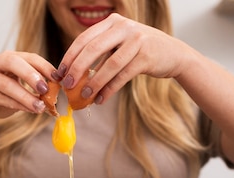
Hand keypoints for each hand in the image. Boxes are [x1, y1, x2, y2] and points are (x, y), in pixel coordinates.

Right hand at [0, 51, 56, 130]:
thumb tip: (54, 95)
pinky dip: (16, 104)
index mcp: (5, 58)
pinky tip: (28, 110)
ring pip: (7, 83)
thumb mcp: (18, 94)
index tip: (58, 78)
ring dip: (26, 96)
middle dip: (32, 74)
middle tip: (46, 88)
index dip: (44, 66)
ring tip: (41, 107)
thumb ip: (32, 91)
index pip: (27, 57)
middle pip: (13, 61)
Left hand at [54, 13, 188, 104]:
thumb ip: (100, 53)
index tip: (60, 73)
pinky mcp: (146, 57)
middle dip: (77, 69)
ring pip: (109, 65)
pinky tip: (101, 99)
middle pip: (93, 49)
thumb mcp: (119, 45)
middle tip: (67, 85)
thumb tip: (73, 74)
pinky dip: (109, 89)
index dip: (70, 57)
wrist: (173, 54)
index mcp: (112, 22)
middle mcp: (124, 27)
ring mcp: (137, 41)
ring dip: (94, 83)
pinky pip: (122, 76)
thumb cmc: (140, 51)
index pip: (84, 38)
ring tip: (85, 96)